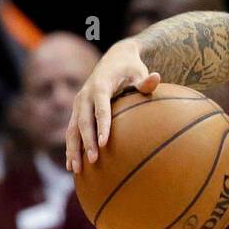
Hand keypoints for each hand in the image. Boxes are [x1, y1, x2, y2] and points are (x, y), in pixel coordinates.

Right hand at [66, 38, 160, 172]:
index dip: (102, 125)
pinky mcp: (77, 110)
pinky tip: (72, 166)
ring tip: (76, 170)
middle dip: (87, 141)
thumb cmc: (131, 68)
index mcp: (100, 86)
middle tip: (93, 161)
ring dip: (73, 149)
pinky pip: (72, 131)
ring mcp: (79, 103)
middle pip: (83, 121)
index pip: (100, 108)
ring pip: (73, 128)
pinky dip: (71, 147)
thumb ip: (145, 82)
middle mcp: (85, 95)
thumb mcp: (139, 72)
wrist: (114, 58)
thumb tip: (156, 78)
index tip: (103, 143)